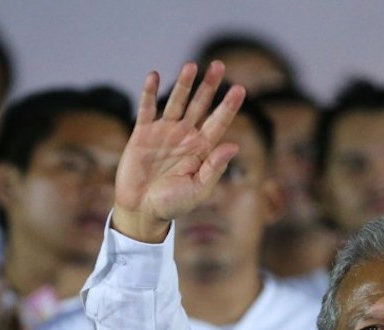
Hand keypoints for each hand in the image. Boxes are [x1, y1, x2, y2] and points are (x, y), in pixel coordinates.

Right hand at [113, 61, 244, 241]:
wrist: (143, 211)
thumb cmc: (174, 205)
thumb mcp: (199, 189)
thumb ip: (215, 167)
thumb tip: (234, 146)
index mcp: (202, 150)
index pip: (219, 123)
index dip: (229, 106)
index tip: (240, 88)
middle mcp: (185, 137)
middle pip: (201, 105)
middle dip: (210, 86)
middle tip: (219, 64)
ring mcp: (164, 133)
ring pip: (177, 102)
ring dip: (184, 84)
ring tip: (192, 65)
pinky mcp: (142, 133)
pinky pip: (147, 108)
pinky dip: (150, 93)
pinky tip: (154, 76)